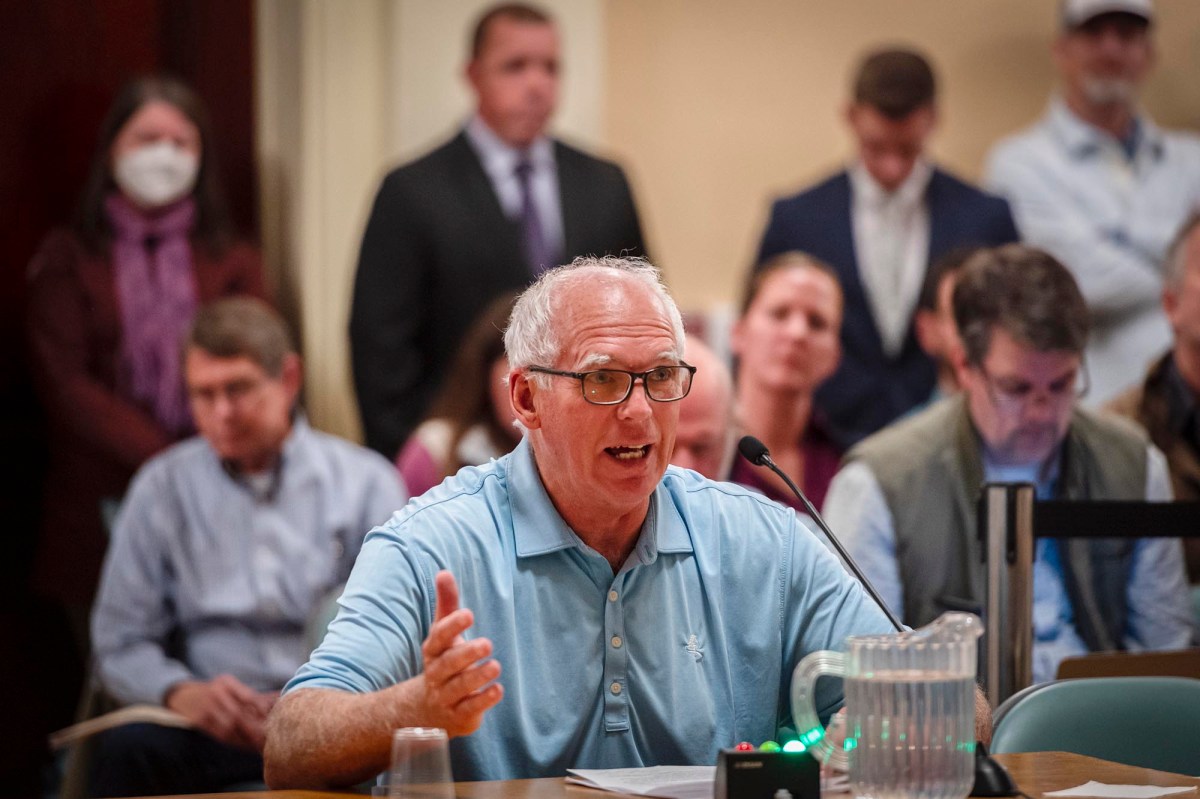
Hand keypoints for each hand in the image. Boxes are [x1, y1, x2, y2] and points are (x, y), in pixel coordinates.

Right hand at [166, 674, 274, 750]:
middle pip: (239, 714)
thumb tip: (279, 697)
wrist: (182, 695)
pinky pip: (219, 734)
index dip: (263, 710)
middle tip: (267, 737)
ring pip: (229, 727)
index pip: (249, 697)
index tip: (273, 719)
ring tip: (258, 744)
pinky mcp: (199, 721)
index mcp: (227, 682)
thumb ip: (251, 694)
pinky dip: (233, 740)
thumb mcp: (229, 686)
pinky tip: (244, 744)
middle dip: (255, 728)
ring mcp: (206, 708)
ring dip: (245, 737)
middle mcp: (216, 693)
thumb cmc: (214, 691)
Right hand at [414, 570, 502, 736]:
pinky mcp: (458, 715)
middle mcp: (436, 674)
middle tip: (487, 643)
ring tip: (495, 665)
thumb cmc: (442, 662)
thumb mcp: (443, 634)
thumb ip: (447, 604)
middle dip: (466, 653)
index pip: (439, 637)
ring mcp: (445, 697)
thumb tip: (444, 572)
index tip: (469, 614)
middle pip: (448, 664)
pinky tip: (497, 690)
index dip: (452, 625)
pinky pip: (469, 708)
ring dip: (477, 677)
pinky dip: (483, 700)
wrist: (425, 710)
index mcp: (433, 651)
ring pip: (459, 687)